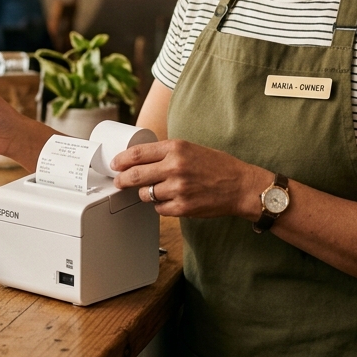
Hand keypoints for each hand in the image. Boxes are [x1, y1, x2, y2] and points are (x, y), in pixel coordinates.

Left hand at [110, 139, 260, 218]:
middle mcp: (175, 167)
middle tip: (119, 181)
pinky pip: (159, 208)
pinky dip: (161, 205)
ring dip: (146, 194)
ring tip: (157, 190)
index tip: (115, 164)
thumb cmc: (217, 166)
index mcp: (176, 148)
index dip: (121, 160)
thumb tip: (138, 159)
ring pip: (145, 194)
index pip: (137, 153)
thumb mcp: (191, 148)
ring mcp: (178, 189)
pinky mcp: (183, 208)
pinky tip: (170, 199)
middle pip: (135, 175)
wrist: (241, 186)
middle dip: (122, 180)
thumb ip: (166, 153)